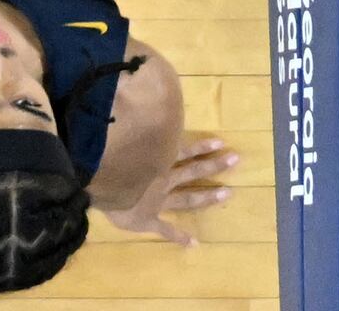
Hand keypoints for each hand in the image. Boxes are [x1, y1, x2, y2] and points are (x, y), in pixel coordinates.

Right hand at [101, 132, 239, 245]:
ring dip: (206, 197)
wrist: (102, 186)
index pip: (183, 152)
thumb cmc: (109, 160)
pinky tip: (193, 243)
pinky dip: (178, 237)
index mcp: (156, 161)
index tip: (221, 142)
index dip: (201, 147)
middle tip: (236, 160)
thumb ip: (132, 120)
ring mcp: (157, 201)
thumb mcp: (120, 135)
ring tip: (227, 194)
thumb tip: (145, 94)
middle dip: (213, 166)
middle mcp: (162, 180)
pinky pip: (165, 230)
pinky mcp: (147, 219)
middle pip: (192, 171)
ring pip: (187, 198)